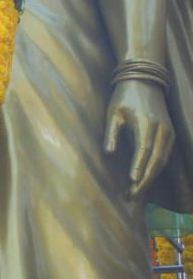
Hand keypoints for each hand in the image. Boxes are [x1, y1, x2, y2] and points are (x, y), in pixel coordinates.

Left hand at [103, 78, 173, 196]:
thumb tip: (108, 153)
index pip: (144, 150)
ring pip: (162, 161)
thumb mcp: (113, 112)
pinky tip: (145, 180)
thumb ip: (111, 132)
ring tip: (136, 193)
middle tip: (132, 196)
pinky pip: (164, 157)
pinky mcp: (170, 135)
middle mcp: (162, 130)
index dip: (138, 167)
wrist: (145, 82)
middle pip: (156, 160)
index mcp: (146, 123)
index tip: (132, 182)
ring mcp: (169, 133)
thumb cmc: (124, 97)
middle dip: (145, 180)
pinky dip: (156, 170)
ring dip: (150, 178)